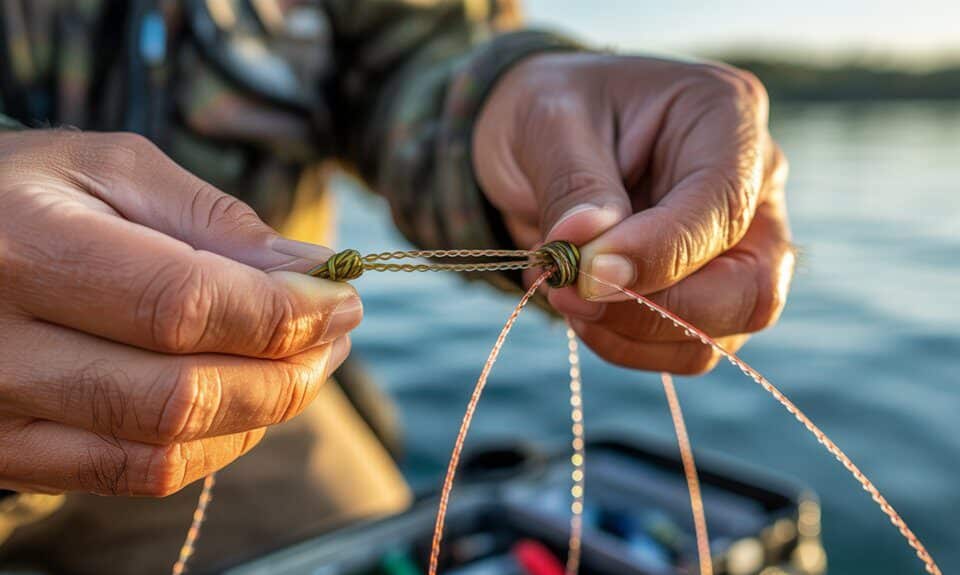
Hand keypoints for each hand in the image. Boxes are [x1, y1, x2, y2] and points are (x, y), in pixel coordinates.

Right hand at [0, 131, 360, 495]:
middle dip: (288, 369)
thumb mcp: (113, 170)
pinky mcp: (8, 454)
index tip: (343, 297)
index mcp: (24, 246)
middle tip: (336, 333)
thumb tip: (314, 271)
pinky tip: (248, 400)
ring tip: (304, 361)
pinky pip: (135, 475)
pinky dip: (217, 445)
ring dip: (263, 411)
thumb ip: (216, 220)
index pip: (184, 305)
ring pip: (165, 448)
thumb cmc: (27, 194)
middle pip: (181, 393)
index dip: (283, 312)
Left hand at [474, 53, 793, 373]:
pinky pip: (686, 348)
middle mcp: (752, 185)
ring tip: (564, 295)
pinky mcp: (709, 293)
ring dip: (634, 333)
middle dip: (659, 310)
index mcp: (725, 115)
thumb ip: (574, 184)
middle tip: (572, 296)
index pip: (723, 205)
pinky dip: (626, 344)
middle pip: (750, 287)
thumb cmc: (551, 112)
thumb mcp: (545, 122)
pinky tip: (579, 308)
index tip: (588, 273)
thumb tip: (591, 250)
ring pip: (721, 331)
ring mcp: (739, 246)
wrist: (538, 140)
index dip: (662, 252)